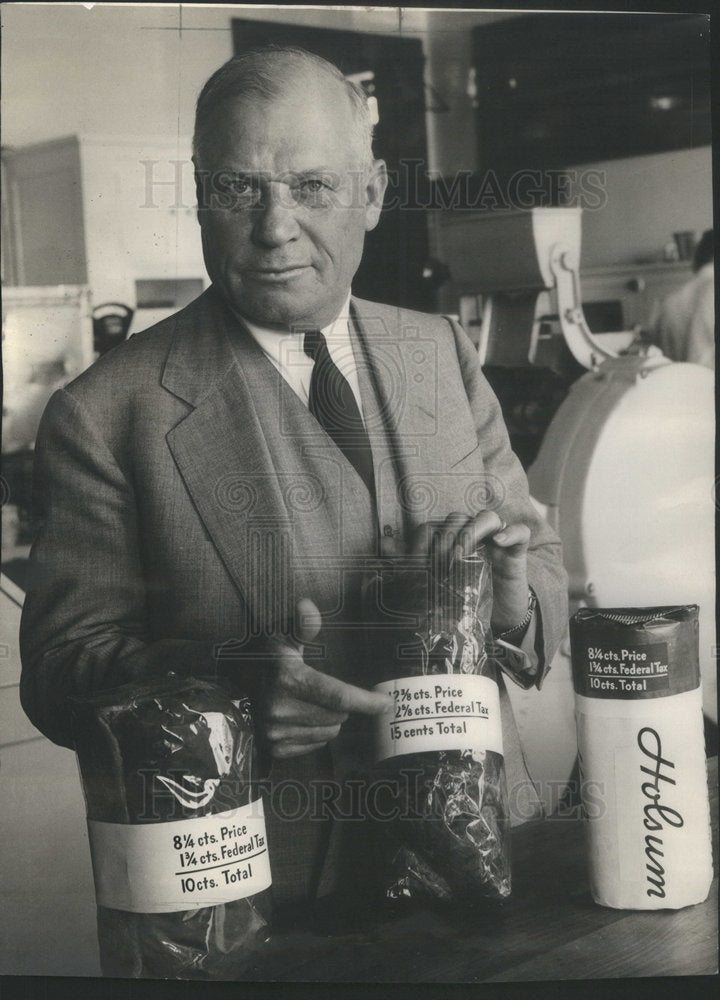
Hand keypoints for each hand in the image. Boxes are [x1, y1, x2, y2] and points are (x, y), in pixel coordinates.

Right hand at [259, 597, 393, 758]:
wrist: (230, 689)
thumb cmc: (263, 658)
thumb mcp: (281, 637)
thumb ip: (301, 625)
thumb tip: (307, 605)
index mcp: (289, 679)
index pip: (338, 695)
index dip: (366, 701)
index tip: (387, 704)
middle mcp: (282, 709)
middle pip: (338, 715)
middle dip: (342, 705)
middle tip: (327, 691)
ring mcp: (277, 732)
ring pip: (328, 732)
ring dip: (329, 719)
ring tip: (312, 703)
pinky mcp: (275, 749)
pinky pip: (314, 745)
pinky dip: (315, 733)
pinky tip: (302, 718)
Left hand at [411, 511, 530, 634]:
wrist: (496, 624)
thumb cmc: (462, 600)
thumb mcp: (434, 584)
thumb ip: (409, 563)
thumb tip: (383, 543)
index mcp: (452, 541)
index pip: (438, 524)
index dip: (427, 536)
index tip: (420, 560)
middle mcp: (474, 537)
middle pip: (459, 518)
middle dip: (446, 536)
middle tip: (441, 561)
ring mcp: (497, 543)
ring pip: (488, 517)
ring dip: (471, 531)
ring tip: (462, 554)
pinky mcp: (517, 553)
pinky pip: (521, 531)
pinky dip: (511, 532)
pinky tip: (500, 541)